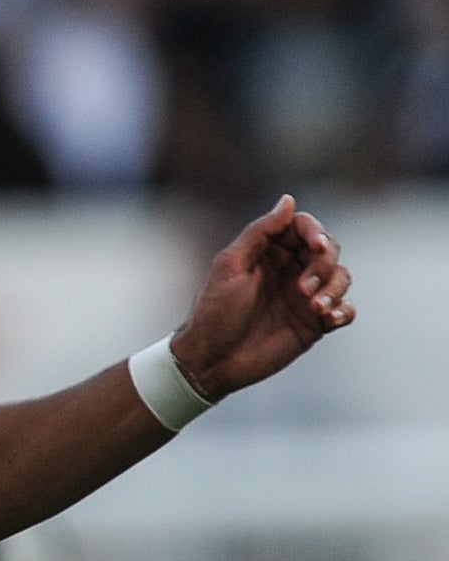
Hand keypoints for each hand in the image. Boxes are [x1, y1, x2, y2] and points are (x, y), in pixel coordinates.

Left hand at [171, 194, 353, 399]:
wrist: (214, 359)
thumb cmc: (215, 311)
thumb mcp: (230, 266)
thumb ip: (260, 233)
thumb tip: (289, 201)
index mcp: (267, 252)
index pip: (303, 227)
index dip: (315, 232)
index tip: (316, 247)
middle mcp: (290, 269)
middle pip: (328, 249)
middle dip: (325, 263)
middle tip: (303, 287)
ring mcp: (305, 296)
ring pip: (342, 277)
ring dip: (334, 288)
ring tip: (314, 307)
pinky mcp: (315, 322)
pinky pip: (346, 309)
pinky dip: (344, 310)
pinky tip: (328, 318)